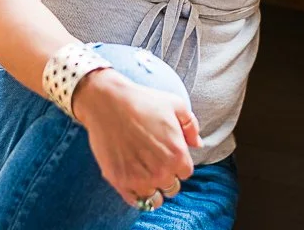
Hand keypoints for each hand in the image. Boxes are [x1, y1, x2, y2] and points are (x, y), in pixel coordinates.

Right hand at [73, 69, 201, 209]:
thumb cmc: (142, 101)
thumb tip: (197, 144)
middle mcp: (161, 172)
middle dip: (166, 176)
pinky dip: (137, 195)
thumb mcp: (175, 104)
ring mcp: (140, 179)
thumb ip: (191, 126)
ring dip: (152, 188)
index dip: (177, 162)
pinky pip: (135, 201)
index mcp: (177, 155)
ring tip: (144, 174)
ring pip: (155, 199)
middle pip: (171, 187)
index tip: (167, 154)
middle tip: (154, 161)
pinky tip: (134, 181)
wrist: (107, 102)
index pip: (185, 172)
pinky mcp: (120, 182)